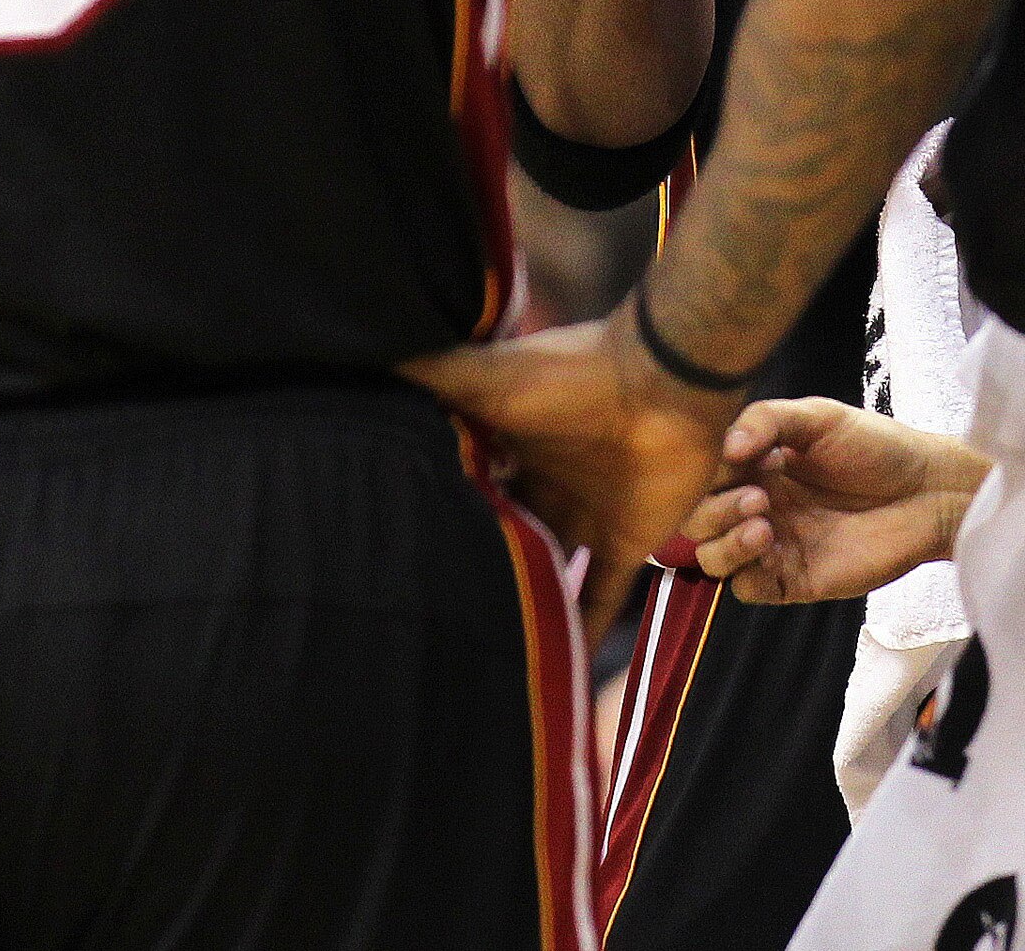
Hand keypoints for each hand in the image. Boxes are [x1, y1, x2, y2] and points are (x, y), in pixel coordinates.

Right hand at [406, 313, 735, 647]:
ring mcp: (588, 512)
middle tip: (429, 604)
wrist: (667, 382)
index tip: (393, 543)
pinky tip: (557, 672)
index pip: (464, 481)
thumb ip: (426, 371)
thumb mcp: (485, 376)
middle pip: (504, 527)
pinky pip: (604, 597)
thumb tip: (357, 352)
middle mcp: (545, 478)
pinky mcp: (629, 542)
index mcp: (510, 441)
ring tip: (480, 647)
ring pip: (548, 567)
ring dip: (524, 599)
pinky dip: (586, 631)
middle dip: (475, 557)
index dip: (435, 505)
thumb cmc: (570, 376)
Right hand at [682, 397, 988, 605]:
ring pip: (713, 558)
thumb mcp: (819, 417)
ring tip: (763, 522)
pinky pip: (747, 588)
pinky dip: (744, 572)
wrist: (929, 491)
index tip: (738, 459)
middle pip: (698, 521)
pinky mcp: (795, 580)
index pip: (704, 476)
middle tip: (758, 496)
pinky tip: (769, 546)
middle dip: (713, 509)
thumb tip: (726, 447)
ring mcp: (775, 546)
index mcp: (757, 465)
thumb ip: (767, 420)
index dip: (706, 472)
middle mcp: (759, 506)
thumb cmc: (877, 447)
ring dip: (724, 541)